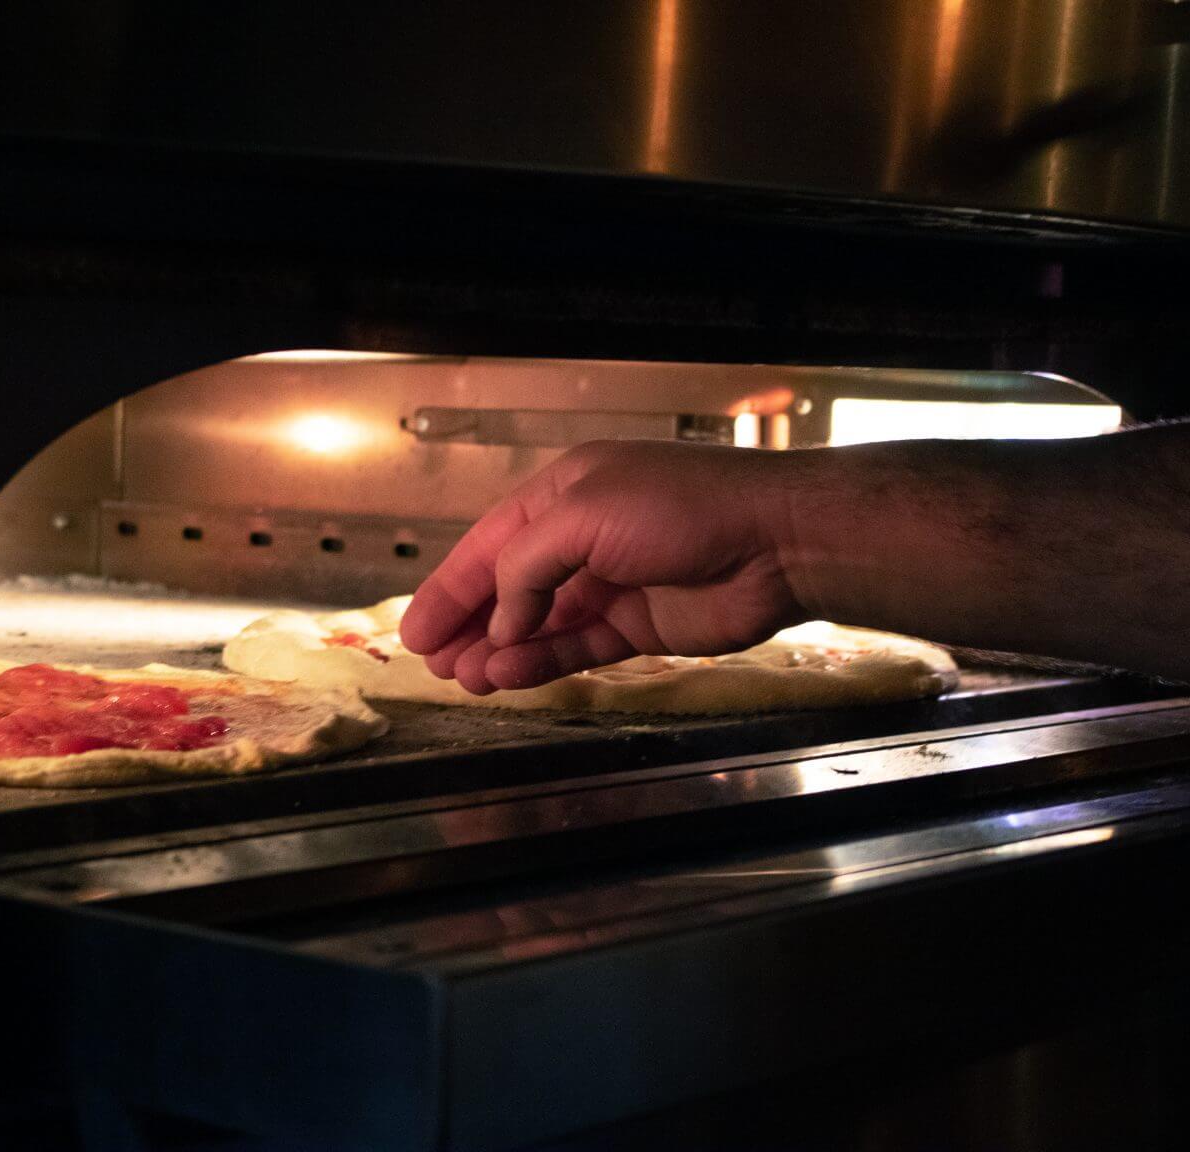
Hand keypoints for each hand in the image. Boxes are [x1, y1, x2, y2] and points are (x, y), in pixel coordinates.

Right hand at [399, 440, 806, 693]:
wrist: (775, 542)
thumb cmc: (679, 509)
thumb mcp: (582, 515)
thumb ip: (526, 566)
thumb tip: (501, 620)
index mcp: (563, 494)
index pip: (490, 545)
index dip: (450, 589)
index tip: (415, 631)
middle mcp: (582, 537)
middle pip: (509, 588)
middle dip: (469, 625)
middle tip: (432, 664)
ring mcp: (610, 584)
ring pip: (538, 624)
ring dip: (499, 651)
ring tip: (463, 681)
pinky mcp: (637, 626)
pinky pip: (576, 646)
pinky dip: (541, 663)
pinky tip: (508, 677)